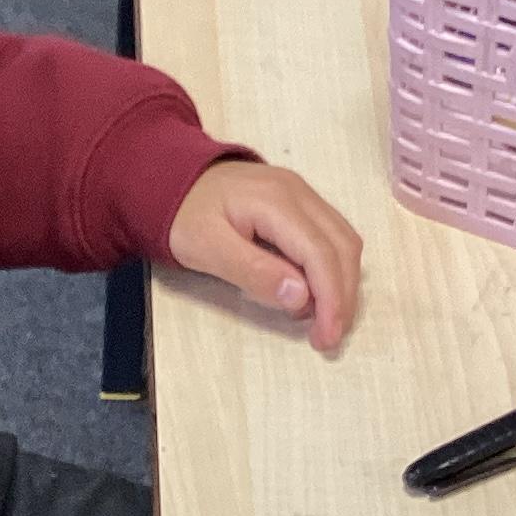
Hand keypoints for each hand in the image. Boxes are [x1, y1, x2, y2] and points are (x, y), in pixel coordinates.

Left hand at [168, 161, 362, 351]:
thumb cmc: (184, 215)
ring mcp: (303, 193)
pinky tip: (313, 292)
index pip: (321, 254)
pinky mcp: (301, 201)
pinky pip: (331, 235)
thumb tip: (301, 296)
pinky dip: (332, 267)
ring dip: (342, 282)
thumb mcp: (206, 248)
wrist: (172, 178)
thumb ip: (253, 271)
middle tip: (327, 337)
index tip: (326, 337)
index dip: (331, 299)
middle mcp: (299, 192)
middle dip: (342, 296)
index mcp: (276, 202)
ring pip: (344, 240)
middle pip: (343, 247)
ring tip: (323, 319)